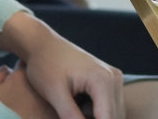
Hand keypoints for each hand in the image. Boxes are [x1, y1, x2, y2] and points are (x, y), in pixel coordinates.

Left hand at [0, 12, 124, 118]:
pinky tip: (76, 104)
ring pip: (112, 114)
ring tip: (71, 106)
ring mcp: (114, 77)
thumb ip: (70, 116)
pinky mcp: (109, 79)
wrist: (43, 45)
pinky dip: (95, 112)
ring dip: (94, 117)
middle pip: (113, 117)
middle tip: (69, 110)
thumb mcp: (55, 94)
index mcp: (102, 80)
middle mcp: (114, 78)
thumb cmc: (45, 66)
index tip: (73, 118)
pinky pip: (108, 106)